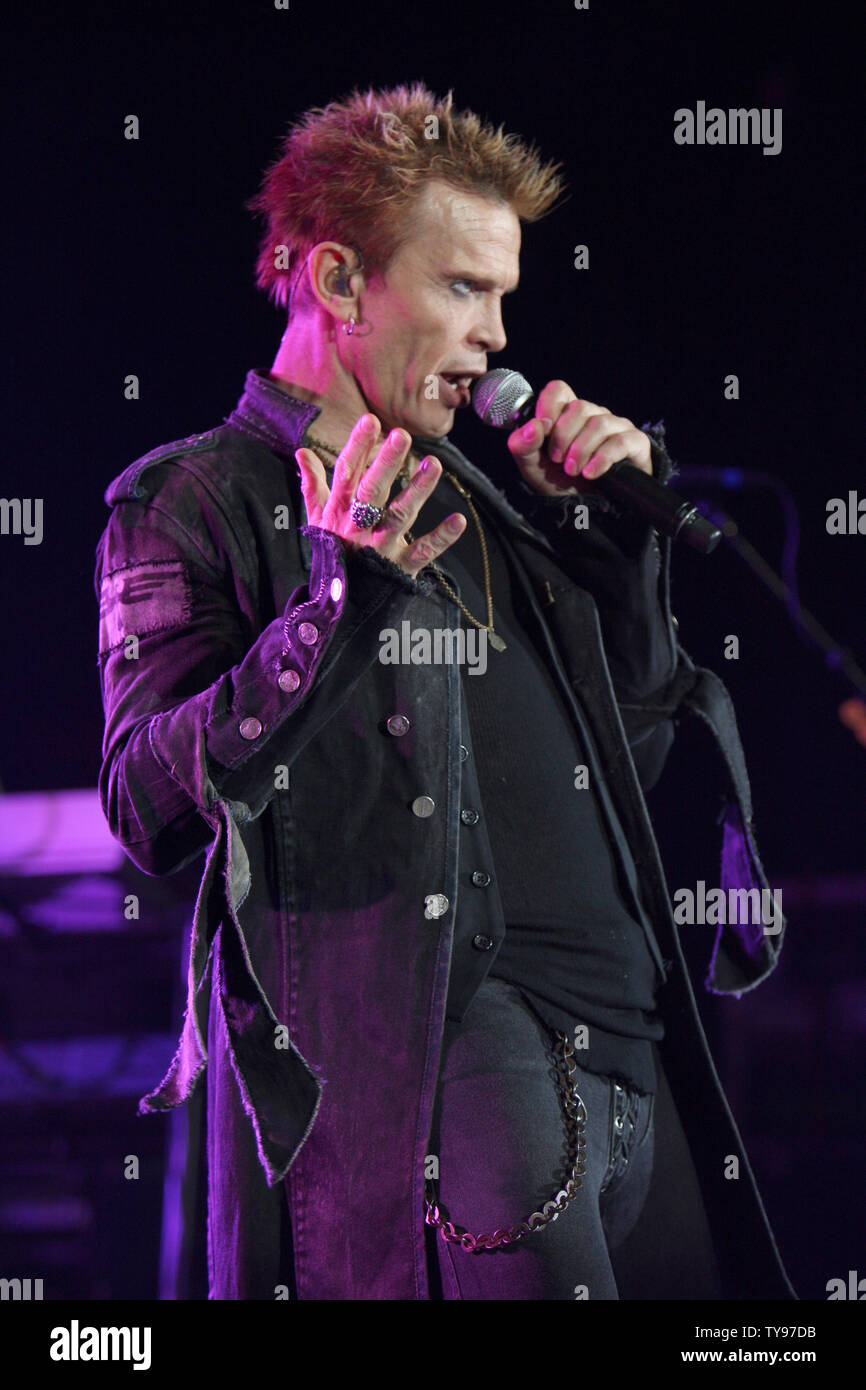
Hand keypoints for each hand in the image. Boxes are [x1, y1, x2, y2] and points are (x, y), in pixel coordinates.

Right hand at [295, 414, 466, 579]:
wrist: (336, 605)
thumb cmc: (331, 553)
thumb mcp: (317, 520)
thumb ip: (313, 486)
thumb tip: (302, 451)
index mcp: (338, 512)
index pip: (346, 473)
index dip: (357, 447)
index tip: (371, 421)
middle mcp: (358, 527)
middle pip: (372, 491)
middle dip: (386, 463)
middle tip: (401, 435)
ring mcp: (380, 548)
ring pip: (400, 516)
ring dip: (418, 491)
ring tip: (435, 464)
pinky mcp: (400, 567)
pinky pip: (423, 551)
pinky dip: (441, 538)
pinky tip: (459, 520)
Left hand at [506, 381, 652, 497]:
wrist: (589, 511)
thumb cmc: (562, 483)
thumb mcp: (534, 469)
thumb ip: (523, 447)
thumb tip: (533, 426)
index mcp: (567, 415)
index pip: (559, 389)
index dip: (549, 406)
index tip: (543, 430)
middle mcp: (594, 415)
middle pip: (580, 407)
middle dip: (563, 437)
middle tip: (557, 460)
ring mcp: (617, 426)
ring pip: (599, 424)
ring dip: (581, 450)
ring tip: (573, 470)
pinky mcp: (635, 443)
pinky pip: (620, 441)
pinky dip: (602, 458)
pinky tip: (590, 473)